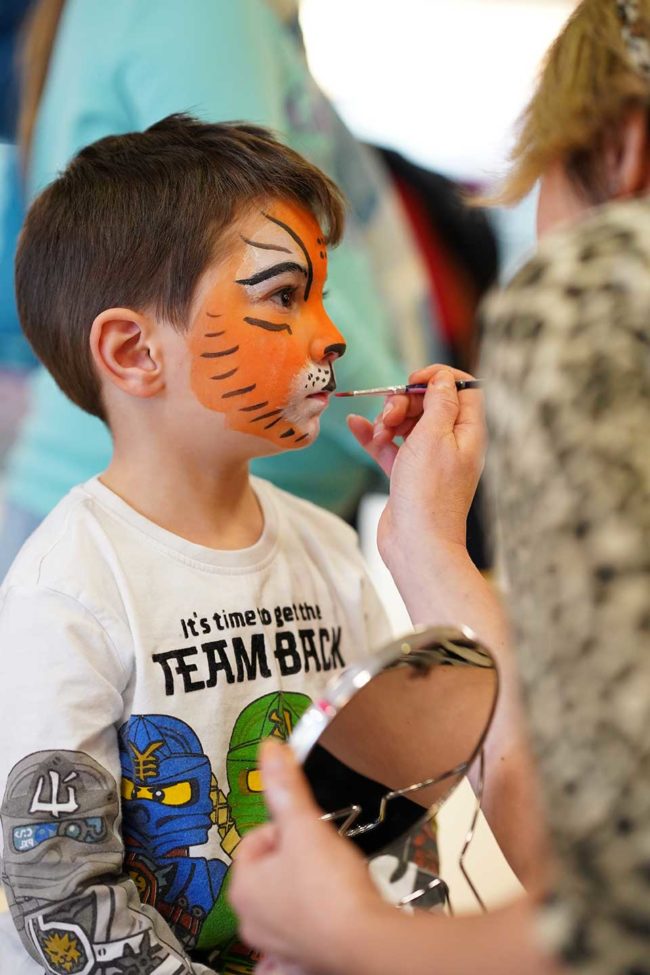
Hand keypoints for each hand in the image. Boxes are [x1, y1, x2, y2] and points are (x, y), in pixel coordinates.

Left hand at [230, 741, 385, 973]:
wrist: (366, 941)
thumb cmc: (331, 887)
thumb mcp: (305, 825)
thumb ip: (286, 787)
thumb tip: (270, 749)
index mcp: (243, 887)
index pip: (256, 840)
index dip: (286, 829)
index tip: (309, 834)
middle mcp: (251, 921)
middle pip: (271, 871)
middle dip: (296, 860)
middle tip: (324, 859)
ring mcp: (275, 946)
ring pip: (285, 904)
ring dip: (304, 893)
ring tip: (332, 885)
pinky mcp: (300, 962)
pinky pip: (294, 944)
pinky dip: (306, 933)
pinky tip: (324, 924)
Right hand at [347, 365, 485, 570]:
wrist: (417, 544)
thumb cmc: (429, 494)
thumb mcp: (435, 436)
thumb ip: (439, 402)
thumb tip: (441, 378)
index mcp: (468, 432)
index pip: (462, 389)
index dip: (437, 378)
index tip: (412, 381)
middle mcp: (452, 444)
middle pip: (429, 404)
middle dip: (404, 402)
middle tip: (389, 416)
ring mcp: (429, 460)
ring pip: (406, 424)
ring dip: (386, 421)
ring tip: (377, 435)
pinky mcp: (407, 475)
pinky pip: (390, 447)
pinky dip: (373, 437)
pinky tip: (355, 426)